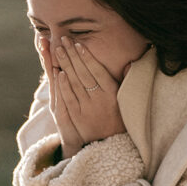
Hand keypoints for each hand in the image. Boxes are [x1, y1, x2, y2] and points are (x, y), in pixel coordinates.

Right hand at [37, 34, 83, 159]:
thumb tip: (78, 68)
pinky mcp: (63, 115)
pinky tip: (59, 74)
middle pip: (51, 71)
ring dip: (51, 64)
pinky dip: (60, 86)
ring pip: (54, 80)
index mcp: (61, 91)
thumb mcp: (81, 100)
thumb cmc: (82, 122)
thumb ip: (82, 83)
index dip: (48, 54)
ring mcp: (59, 105)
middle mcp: (57, 96)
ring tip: (48, 47)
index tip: (44, 37)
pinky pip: (62, 97)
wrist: (78, 145)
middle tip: (42, 37)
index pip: (54, 68)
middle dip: (47, 54)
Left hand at [54, 36, 126, 152]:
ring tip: (57, 49)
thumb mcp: (126, 101)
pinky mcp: (77, 118)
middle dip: (72, 55)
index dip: (87, 57)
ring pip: (74, 83)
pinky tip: (58, 72)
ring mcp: (87, 109)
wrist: (111, 145)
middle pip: (83, 73)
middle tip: (63, 40)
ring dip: (65, 65)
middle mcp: (100, 100)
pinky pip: (69, 98)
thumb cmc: (119, 119)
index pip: (98, 70)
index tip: (79, 44)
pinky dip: (63, 85)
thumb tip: (129, 64)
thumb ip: (126, 82)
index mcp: (112, 93)